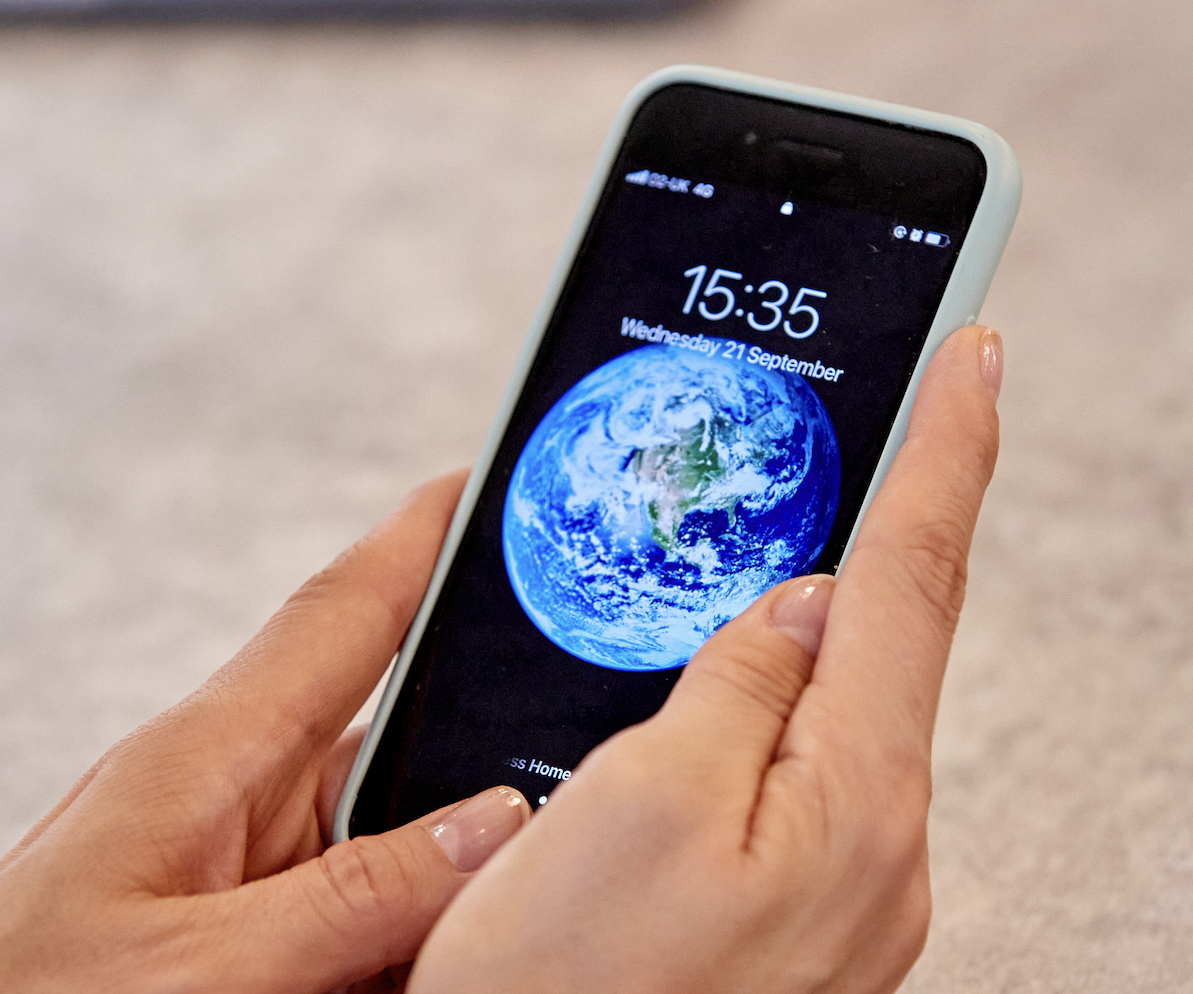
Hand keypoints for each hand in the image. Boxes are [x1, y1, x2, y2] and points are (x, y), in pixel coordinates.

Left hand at [0, 469, 528, 993]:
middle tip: (580, 729)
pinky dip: (399, 925)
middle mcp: (222, 794)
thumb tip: (490, 828)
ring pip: (376, 835)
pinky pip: (342, 903)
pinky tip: (436, 953)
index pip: (337, 617)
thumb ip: (346, 898)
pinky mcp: (222, 927)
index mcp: (203, 757)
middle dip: (477, 733)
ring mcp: (223, 865)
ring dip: (442, 862)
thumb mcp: (197, 968)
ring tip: (519, 885)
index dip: (421, 540)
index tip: (491, 481)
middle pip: (384, 734)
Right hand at [410, 325, 1003, 993]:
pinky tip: (721, 698)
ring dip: (812, 624)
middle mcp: (873, 851)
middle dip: (884, 523)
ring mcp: (836, 894)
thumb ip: (736, 686)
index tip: (976, 351)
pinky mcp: (784, 919)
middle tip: (887, 419)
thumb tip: (802, 602)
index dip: (946, 450)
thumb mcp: (635, 806)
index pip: (914, 579)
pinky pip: (794, 778)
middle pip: (892, 642)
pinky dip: (769, 711)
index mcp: (852, 801)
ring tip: (770, 553)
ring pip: (834, 712)